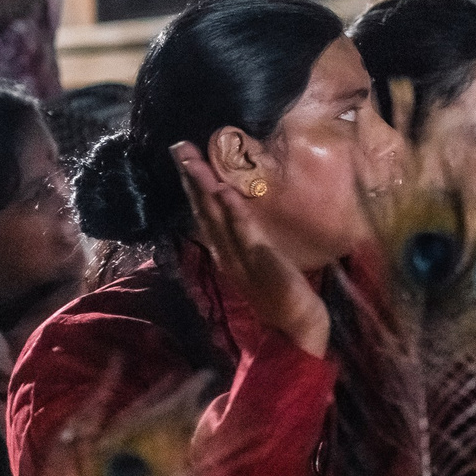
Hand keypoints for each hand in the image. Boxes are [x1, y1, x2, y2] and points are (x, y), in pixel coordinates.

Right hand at [172, 141, 329, 356]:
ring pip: (217, 218)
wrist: (296, 328)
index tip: (183, 156)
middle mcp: (226, 253)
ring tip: (194, 161)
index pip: (204, 212)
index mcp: (225, 251)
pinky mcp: (261, 263)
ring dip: (205, 188)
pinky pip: (244, 234)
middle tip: (179, 147)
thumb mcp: (258, 261)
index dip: (193, 184)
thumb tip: (236, 214)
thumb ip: (245, 240)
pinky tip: (225, 192)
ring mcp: (240, 258)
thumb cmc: (281, 293)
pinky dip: (234, 212)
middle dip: (191, 178)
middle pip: (204, 209)